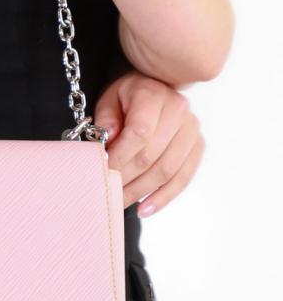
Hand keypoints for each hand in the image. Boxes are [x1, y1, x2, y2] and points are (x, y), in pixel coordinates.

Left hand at [94, 71, 205, 217]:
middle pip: (151, 156)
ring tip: (120, 202)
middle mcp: (178, 110)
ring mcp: (191, 130)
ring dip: (140, 192)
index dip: (120, 157)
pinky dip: (163, 197)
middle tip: (106, 192)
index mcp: (153, 96)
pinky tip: (145, 210)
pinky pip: (183, 178)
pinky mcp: (197, 147)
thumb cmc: (126, 99)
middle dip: (126, 179)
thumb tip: (107, 140)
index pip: (139, 133)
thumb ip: (106, 120)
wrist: (153, 90)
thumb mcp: (109, 101)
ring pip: (167, 170)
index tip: (103, 172)